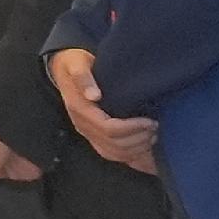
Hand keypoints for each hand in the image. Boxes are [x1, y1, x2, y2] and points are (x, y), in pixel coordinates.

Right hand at [51, 48, 160, 174]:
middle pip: (113, 144)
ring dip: (135, 149)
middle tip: (155, 128)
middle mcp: (81, 125)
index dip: (132, 128)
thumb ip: (83, 77)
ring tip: (152, 136)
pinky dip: (128, 155)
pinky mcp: (91, 136)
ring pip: (113, 153)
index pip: (108, 129)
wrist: (62, 69)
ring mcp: (86, 132)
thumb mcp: (77, 63)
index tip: (150, 121)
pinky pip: (109, 153)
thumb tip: (94, 95)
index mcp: (79, 109)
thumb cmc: (75, 64)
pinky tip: (142, 147)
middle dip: (138, 139)